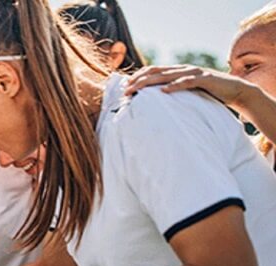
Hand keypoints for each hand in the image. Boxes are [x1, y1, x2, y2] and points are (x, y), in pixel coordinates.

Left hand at [126, 65, 250, 107]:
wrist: (234, 90)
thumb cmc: (207, 93)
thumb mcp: (186, 93)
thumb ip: (172, 93)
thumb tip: (153, 104)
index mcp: (177, 71)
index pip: (152, 70)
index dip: (137, 76)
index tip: (124, 86)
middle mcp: (182, 69)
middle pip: (155, 72)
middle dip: (138, 80)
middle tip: (125, 90)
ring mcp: (193, 72)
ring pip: (167, 75)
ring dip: (150, 82)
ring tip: (137, 89)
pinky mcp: (204, 79)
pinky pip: (187, 82)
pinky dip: (175, 86)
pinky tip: (164, 91)